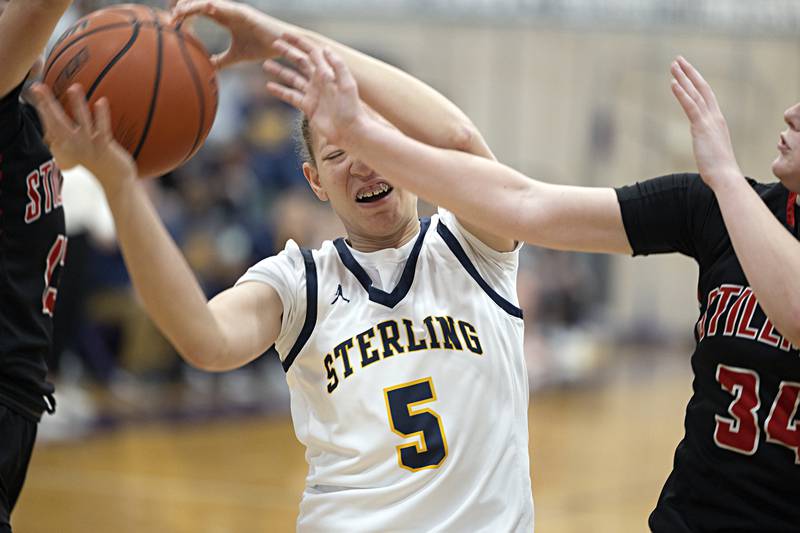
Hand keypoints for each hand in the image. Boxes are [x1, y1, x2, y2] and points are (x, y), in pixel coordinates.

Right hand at [31, 83, 136, 193]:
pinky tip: (101, 101)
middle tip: (39, 87)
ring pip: (82, 122)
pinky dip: (102, 116)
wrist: (116, 181)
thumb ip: (67, 137)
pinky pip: (103, 129)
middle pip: (58, 122)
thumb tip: (54, 127)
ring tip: (74, 87)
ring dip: (78, 105)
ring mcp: (89, 146)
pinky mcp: (105, 147)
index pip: (50, 124)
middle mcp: (74, 145)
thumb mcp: (78, 150)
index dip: (42, 107)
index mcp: (67, 145)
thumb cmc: (97, 162)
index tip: (35, 89)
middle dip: (48, 104)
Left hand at [171, 0, 284, 68]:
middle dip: (186, 7)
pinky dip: (216, 6)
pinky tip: (205, 8)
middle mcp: (228, 11)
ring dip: (196, 5)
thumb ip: (221, 60)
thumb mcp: (236, 56)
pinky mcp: (246, 13)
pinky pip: (228, 7)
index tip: (172, 22)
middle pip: (202, 4)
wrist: (283, 46)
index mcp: (226, 18)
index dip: (187, 14)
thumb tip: (206, 69)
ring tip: (180, 10)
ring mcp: (236, 10)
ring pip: (211, 3)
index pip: (201, 12)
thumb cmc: (262, 48)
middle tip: (170, 16)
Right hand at [265, 34, 367, 148]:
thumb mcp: (347, 84)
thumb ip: (337, 65)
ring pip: (293, 78)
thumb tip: (324, 48)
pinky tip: (269, 86)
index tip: (285, 35)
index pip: (311, 52)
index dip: (299, 42)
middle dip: (288, 52)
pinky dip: (280, 91)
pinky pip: (291, 96)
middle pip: (300, 62)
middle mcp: (319, 81)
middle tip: (273, 43)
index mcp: (328, 72)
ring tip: (265, 64)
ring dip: (280, 71)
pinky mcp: (308, 107)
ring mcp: (313, 94)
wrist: (350, 131)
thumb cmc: (351, 108)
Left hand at [670, 56, 742, 188]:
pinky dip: (682, 94)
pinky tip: (673, 83)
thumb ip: (706, 141)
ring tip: (673, 65)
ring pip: (695, 93)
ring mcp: (709, 121)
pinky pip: (690, 106)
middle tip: (678, 60)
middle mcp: (715, 117)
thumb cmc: (718, 168)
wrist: (725, 175)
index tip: (686, 72)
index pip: (706, 96)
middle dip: (689, 73)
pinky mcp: (701, 127)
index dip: (696, 82)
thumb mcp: (711, 149)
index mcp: (717, 121)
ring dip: (683, 78)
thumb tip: (703, 144)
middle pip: (701, 88)